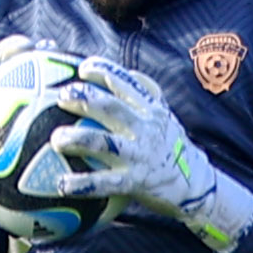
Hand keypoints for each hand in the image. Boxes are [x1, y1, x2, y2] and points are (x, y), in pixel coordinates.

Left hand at [58, 60, 252, 252]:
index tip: (81, 68)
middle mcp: (146, 128)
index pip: (124, 82)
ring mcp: (140, 154)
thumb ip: (141, 100)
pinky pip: (103, 182)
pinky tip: (61, 184)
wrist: (196, 185)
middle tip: (62, 96)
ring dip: (77, 138)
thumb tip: (114, 78)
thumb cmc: (172, 149)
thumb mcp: (163, 119)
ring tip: (56, 138)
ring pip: (103, 143)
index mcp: (151, 110)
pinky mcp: (135, 181)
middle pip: (110, 107)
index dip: (101, 71)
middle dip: (84, 98)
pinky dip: (81, 183)